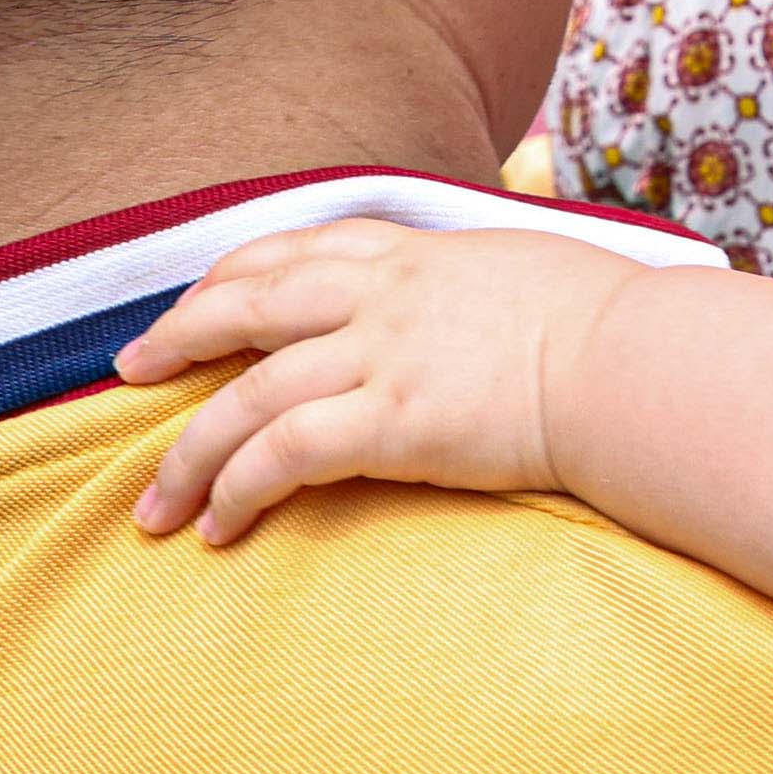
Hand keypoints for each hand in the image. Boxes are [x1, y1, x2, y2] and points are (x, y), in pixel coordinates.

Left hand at [116, 222, 638, 542]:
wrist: (643, 367)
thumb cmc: (615, 331)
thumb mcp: (534, 272)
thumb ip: (481, 286)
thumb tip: (480, 310)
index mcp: (424, 254)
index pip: (304, 248)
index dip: (236, 273)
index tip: (197, 300)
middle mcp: (390, 294)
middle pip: (250, 303)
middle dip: (179, 336)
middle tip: (129, 373)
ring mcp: (386, 355)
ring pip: (248, 394)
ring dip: (189, 453)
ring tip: (155, 506)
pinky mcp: (394, 421)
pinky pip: (284, 455)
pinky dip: (237, 489)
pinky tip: (218, 525)